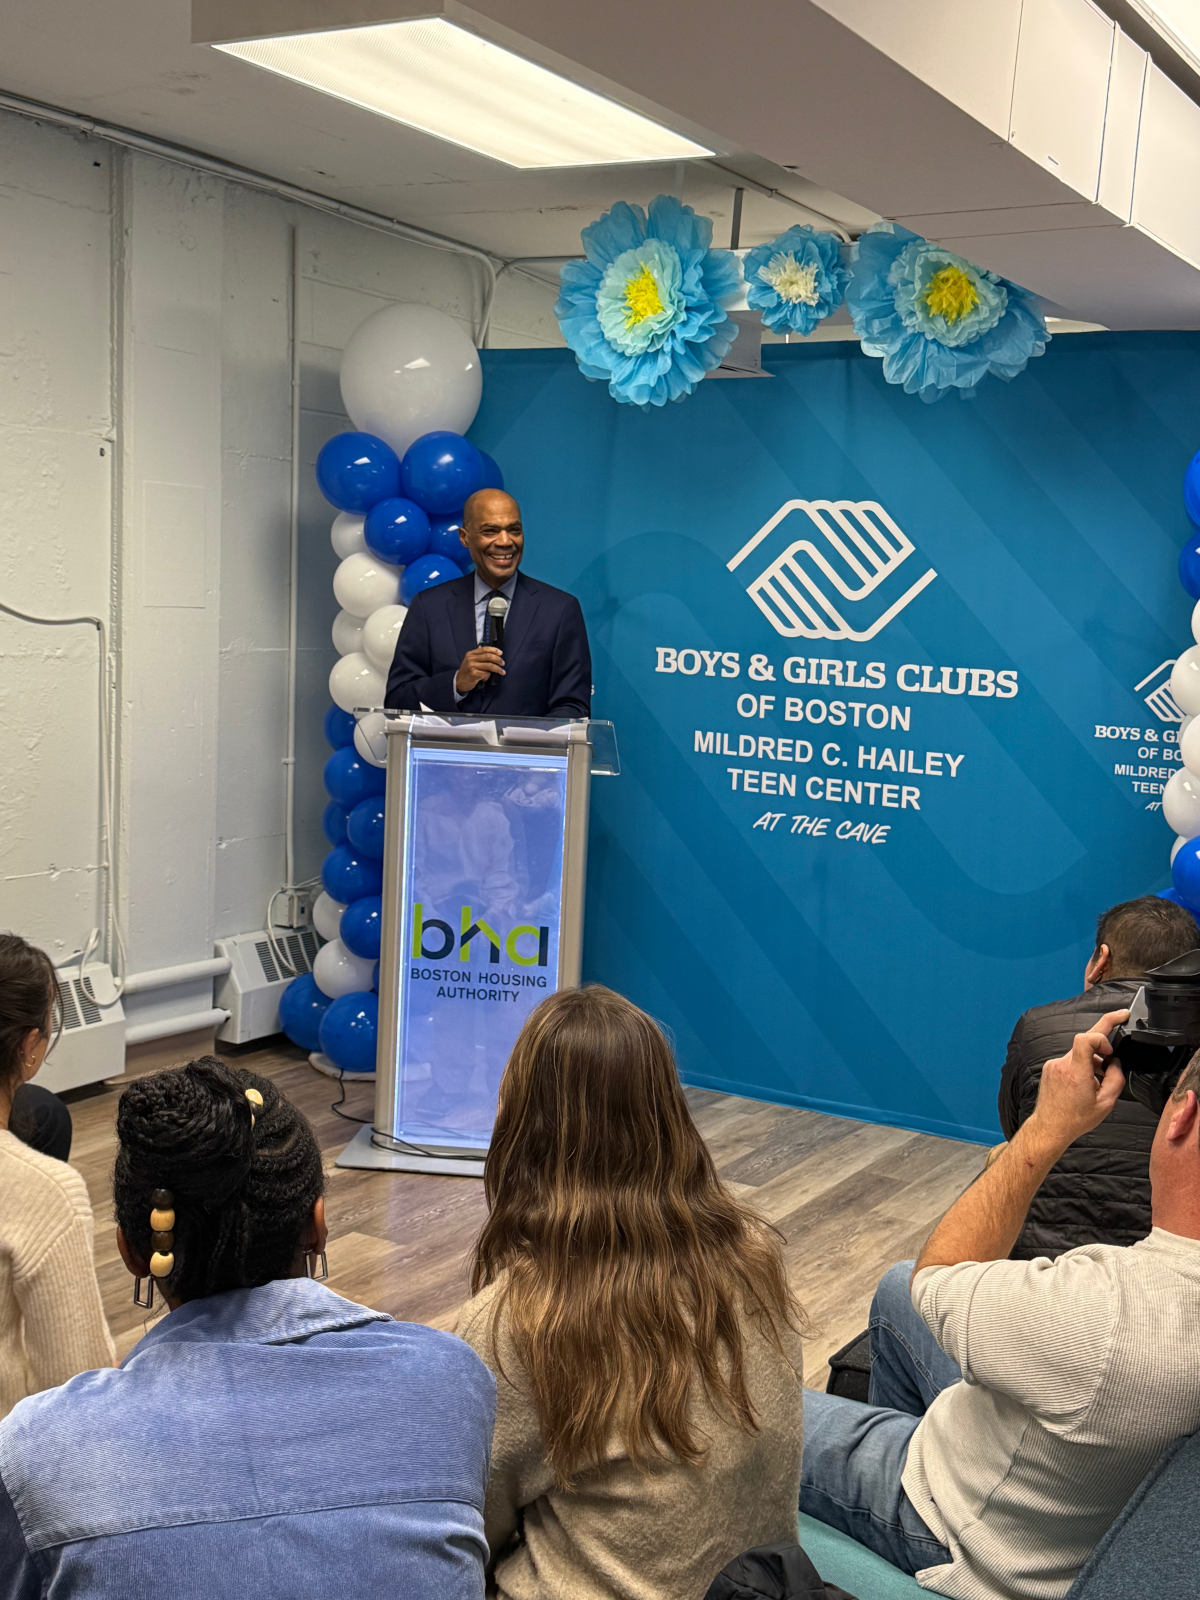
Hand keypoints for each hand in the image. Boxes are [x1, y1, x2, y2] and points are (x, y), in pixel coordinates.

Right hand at [455, 646, 504, 694]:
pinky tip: (485, 678)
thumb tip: (494, 654)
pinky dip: (488, 676)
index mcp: (470, 654)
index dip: (494, 650)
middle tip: (503, 663)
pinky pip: (486, 674)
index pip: (484, 649)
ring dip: (497, 669)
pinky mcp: (473, 674)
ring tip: (502, 672)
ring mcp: (472, 666)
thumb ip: (479, 657)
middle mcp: (470, 659)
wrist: (459, 682)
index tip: (501, 653)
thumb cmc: (467, 672)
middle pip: (488, 657)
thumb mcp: (470, 661)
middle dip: (498, 660)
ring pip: (489, 666)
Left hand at [1027, 1009, 1128, 1153]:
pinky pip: (1070, 1059)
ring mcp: (1054, 1064)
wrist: (1050, 1126)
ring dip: (1093, 1059)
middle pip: (1084, 1041)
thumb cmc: (1076, 1118)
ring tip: (1099, 1078)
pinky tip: (1085, 1082)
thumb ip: (1115, 1079)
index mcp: (1076, 1072)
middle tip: (1121, 1017)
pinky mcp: (1050, 1067)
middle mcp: (1063, 1065)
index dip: (1101, 1036)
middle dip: (1103, 1037)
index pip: (1085, 1038)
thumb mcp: (1106, 1103)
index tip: (1111, 1049)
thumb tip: (1115, 1062)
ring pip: (1079, 1052)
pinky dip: (1082, 1065)